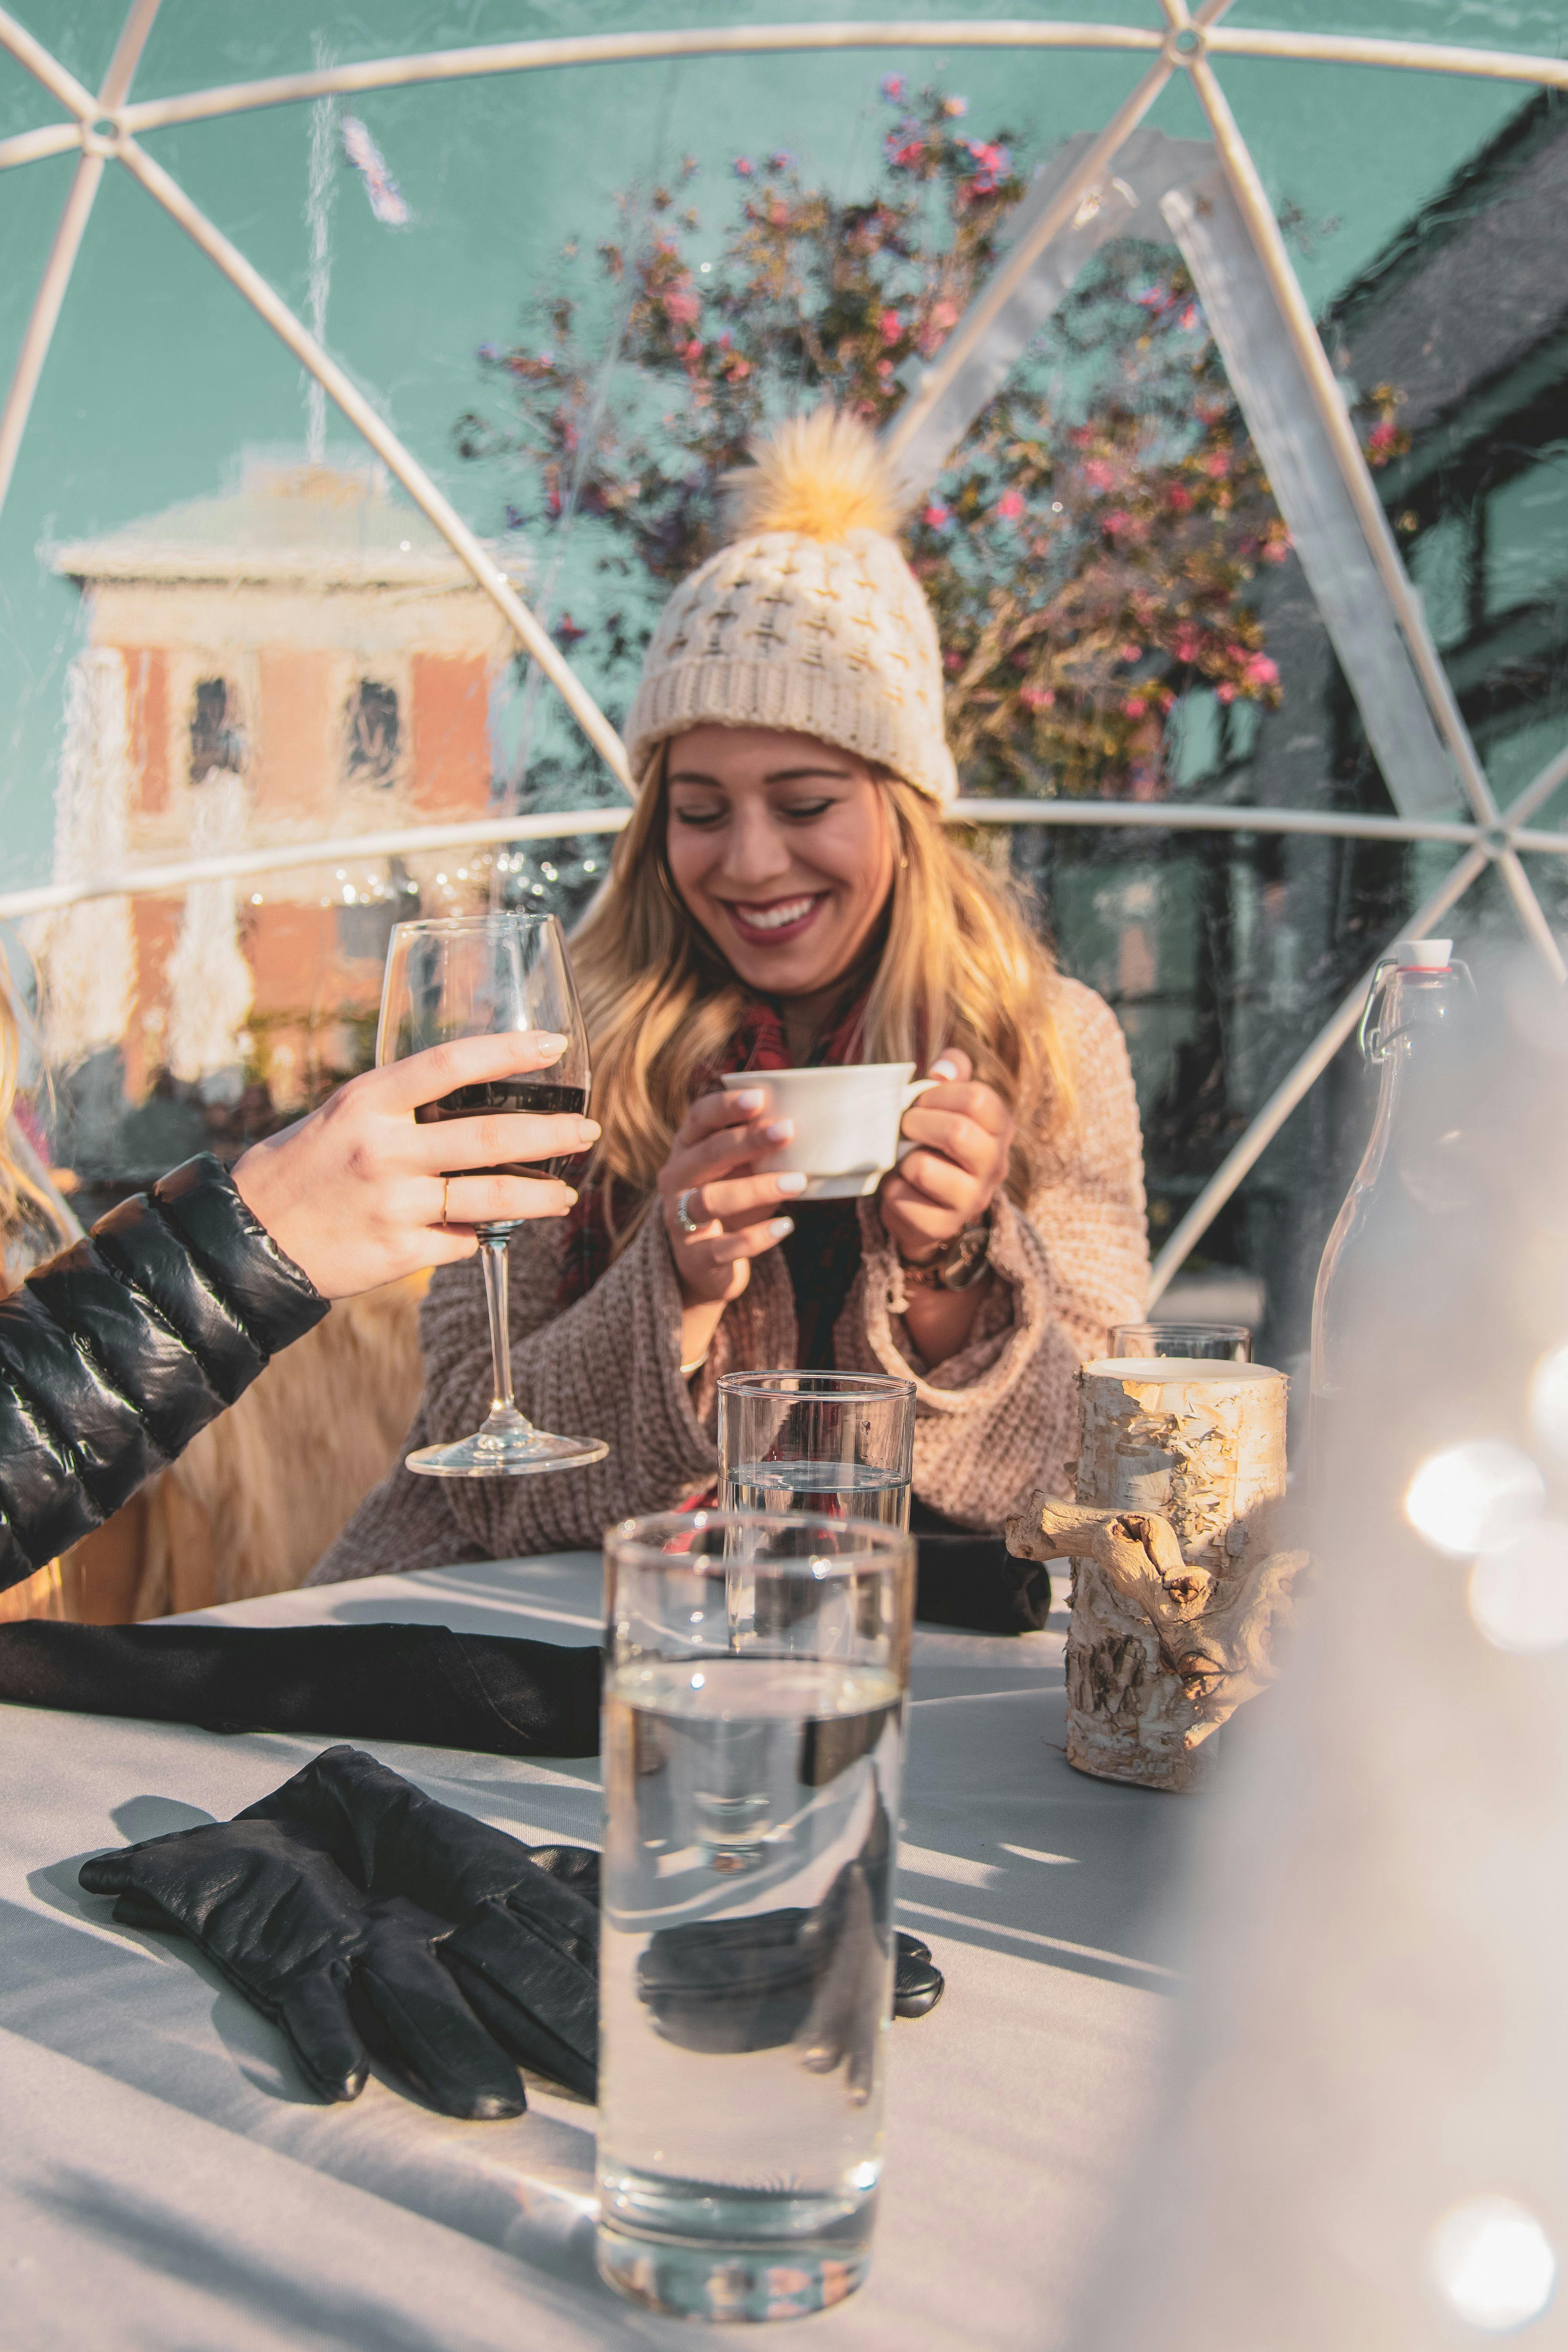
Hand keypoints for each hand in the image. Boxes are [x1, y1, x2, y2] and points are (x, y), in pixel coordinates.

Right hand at [231, 1032, 600, 1299]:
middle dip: (552, 1134)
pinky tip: (472, 1233)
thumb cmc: (302, 1169)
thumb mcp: (344, 1118)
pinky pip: (461, 1242)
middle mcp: (385, 1150)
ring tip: (563, 1198)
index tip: (554, 1045)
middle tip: (587, 1131)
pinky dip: (471, 1236)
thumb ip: (402, 1110)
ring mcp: (395, 1204)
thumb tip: (475, 1104)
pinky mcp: (400, 1253)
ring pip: (492, 1198)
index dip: (507, 1051)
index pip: (450, 1064)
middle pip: (492, 1136)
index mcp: (368, 1103)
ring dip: (540, 1198)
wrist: (250, 1241)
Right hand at [658, 1088, 805, 1308]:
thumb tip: (807, 1128)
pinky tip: (785, 1226)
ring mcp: (679, 1219)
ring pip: (710, 1200)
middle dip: (747, 1141)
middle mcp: (676, 1180)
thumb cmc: (730, 1202)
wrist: (703, 1265)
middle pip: (707, 1155)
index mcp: (686, 1149)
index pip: (698, 1118)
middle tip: (788, 1130)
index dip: (726, 1106)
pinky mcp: (694, 1256)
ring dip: (755, 1188)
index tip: (760, 1097)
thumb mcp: (741, 1172)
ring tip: (797, 1182)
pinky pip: (723, 1247)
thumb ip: (761, 1151)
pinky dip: (756, 1237)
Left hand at [877, 1048, 1012, 1265]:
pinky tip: (901, 1188)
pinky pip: (902, 1199)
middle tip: (906, 1126)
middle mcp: (995, 1167)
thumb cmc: (936, 1144)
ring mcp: (971, 1201)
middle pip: (957, 1132)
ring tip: (905, 1161)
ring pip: (923, 1168)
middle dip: (918, 1123)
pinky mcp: (941, 1227)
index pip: (978, 1098)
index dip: (939, 1094)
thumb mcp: (948, 1105)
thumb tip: (944, 1067)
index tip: (922, 1102)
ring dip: (903, 1160)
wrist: (929, 1207)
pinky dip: (891, 1189)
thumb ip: (952, 1076)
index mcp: (1000, 1131)